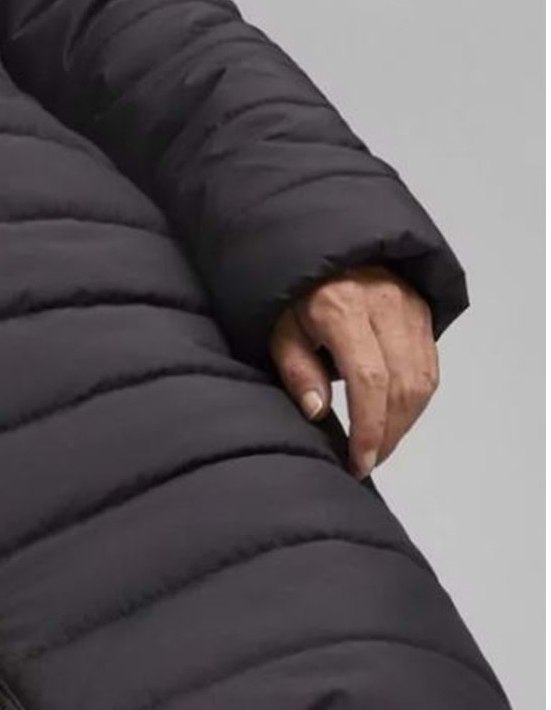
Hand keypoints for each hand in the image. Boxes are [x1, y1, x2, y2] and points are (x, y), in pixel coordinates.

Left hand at [269, 263, 439, 479]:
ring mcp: (409, 306)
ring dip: (405, 421)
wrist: (324, 248)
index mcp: (341, 308)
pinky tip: (395, 418)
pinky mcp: (423, 311)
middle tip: (367, 461)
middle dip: (388, 433)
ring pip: (424, 378)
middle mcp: (383, 304)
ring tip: (379, 446)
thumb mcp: (279, 330)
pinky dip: (416, 400)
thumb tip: (318, 411)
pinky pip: (429, 365)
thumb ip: (296, 370)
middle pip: (403, 384)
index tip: (358, 460)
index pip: (369, 379)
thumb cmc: (294, 295)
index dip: (368, 427)